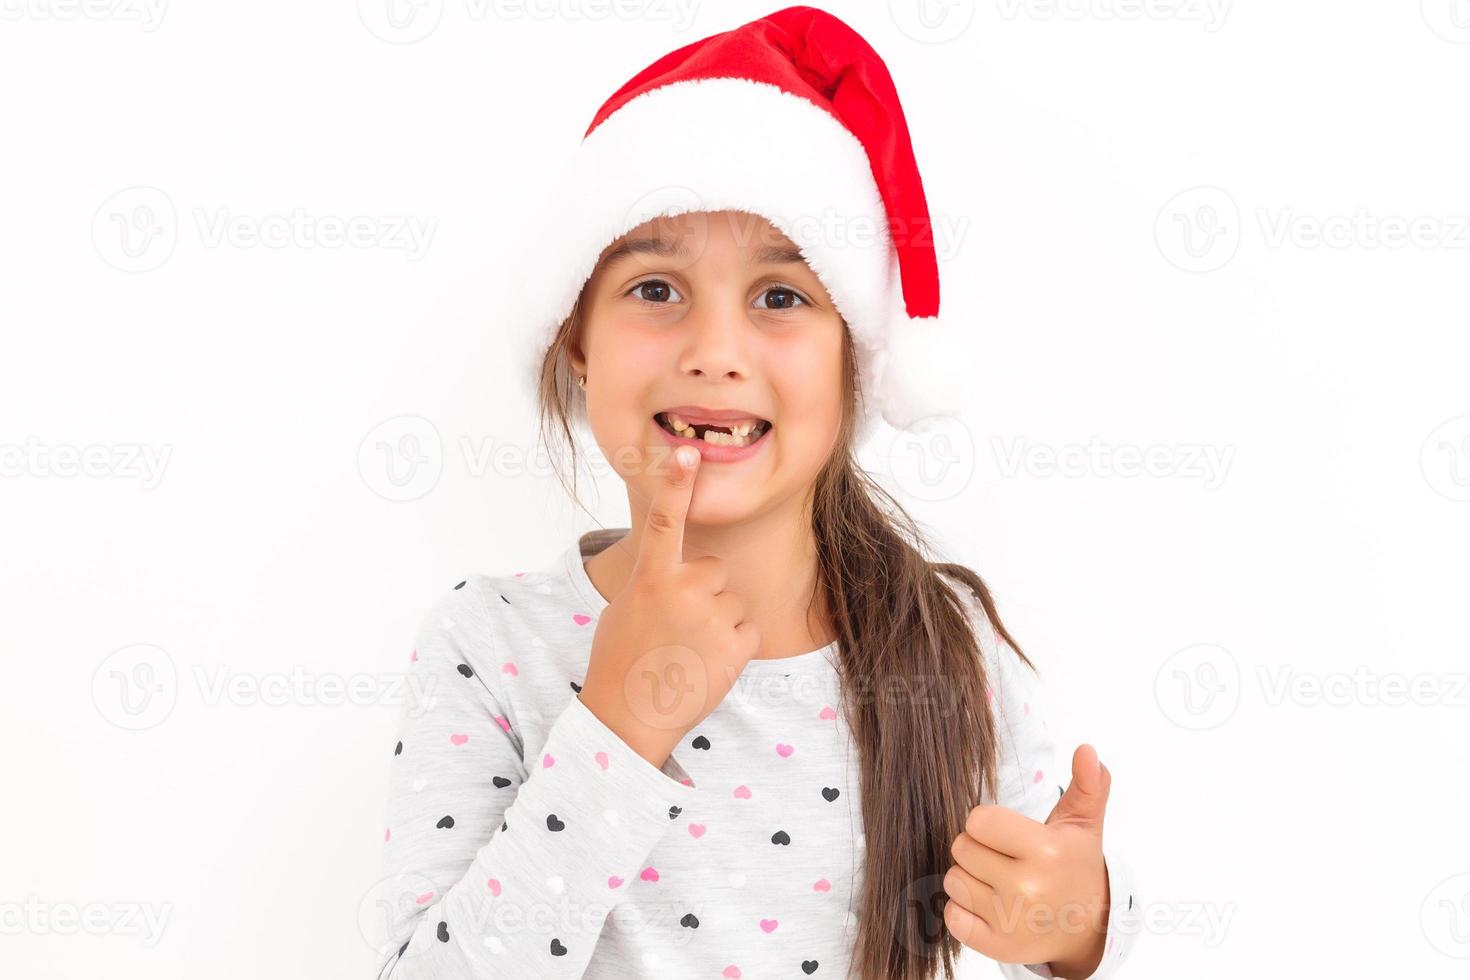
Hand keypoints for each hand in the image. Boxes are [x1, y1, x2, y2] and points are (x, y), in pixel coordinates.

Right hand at [578, 445, 761, 766]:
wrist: (628, 720)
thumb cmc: (621, 662)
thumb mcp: (625, 609)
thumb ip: (655, 581)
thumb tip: (680, 572)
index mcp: (651, 578)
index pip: (665, 520)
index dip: (675, 484)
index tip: (686, 453)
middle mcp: (685, 589)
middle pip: (714, 570)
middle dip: (703, 593)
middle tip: (676, 628)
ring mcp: (714, 617)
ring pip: (731, 602)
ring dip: (718, 622)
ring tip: (688, 651)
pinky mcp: (737, 645)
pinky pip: (748, 630)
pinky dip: (733, 647)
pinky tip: (706, 665)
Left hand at [943, 744, 1111, 977]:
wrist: (1086, 927)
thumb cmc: (1075, 865)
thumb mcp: (1083, 824)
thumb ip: (1086, 784)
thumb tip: (1087, 750)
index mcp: (1046, 851)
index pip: (977, 821)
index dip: (986, 823)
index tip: (1006, 833)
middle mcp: (1028, 888)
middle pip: (961, 848)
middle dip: (976, 849)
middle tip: (1004, 858)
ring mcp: (1012, 921)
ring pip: (953, 881)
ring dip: (968, 879)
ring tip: (998, 883)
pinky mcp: (998, 947)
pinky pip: (952, 917)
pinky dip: (963, 911)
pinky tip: (989, 907)